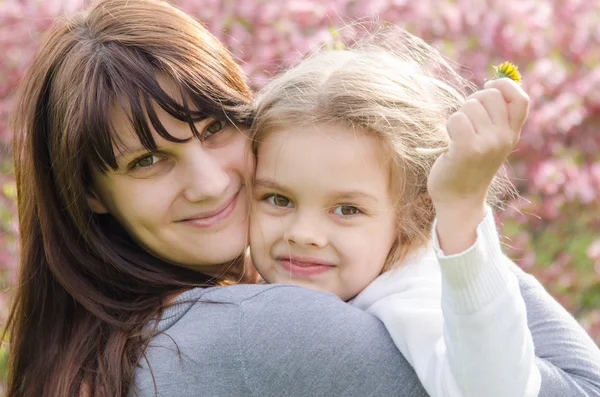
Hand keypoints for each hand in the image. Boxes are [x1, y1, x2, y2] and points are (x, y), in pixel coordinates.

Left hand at [428, 78, 528, 252]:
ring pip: (470, 105)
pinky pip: (457, 119)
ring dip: (458, 116)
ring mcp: (488, 143)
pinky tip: (449, 142)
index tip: (488, 88)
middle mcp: (504, 138)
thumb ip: (496, 117)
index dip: (504, 86)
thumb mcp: (490, 142)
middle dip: (472, 101)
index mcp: (512, 134)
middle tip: (465, 124)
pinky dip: (449, 126)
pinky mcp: (468, 148)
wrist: (458, 200)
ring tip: (457, 138)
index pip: (521, 98)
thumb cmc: (468, 167)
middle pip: (489, 94)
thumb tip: (492, 82)